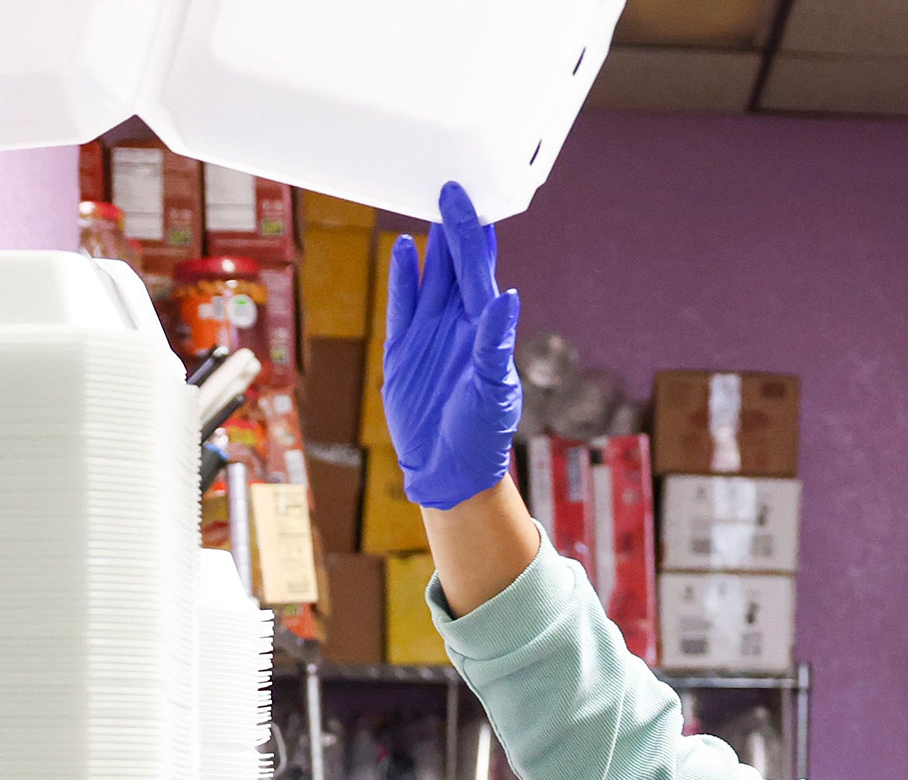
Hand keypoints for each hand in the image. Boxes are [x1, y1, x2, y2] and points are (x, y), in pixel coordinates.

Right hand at [381, 181, 520, 510]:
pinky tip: (400, 248)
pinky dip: (402, 277)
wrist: (449, 469)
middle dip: (454, 226)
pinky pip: (402, 305)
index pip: (478, 270)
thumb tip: (507, 296)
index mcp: (485, 329)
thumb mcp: (492, 390)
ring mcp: (430, 334)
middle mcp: (460, 324)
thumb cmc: (480, 434)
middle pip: (456, 264)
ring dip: (431, 243)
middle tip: (450, 183)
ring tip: (428, 203)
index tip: (467, 197)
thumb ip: (496, 344)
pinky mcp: (403, 350)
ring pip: (431, 277)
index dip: (471, 234)